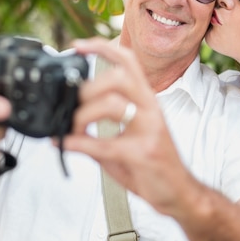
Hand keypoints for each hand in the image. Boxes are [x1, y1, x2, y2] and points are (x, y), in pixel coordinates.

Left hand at [61, 37, 196, 215]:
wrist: (179, 194)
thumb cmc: (150, 165)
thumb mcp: (125, 140)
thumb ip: (97, 130)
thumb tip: (60, 127)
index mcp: (146, 100)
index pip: (128, 61)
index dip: (102, 48)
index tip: (76, 47)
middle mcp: (150, 109)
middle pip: (119, 77)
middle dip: (88, 87)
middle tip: (71, 103)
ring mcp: (150, 130)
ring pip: (113, 103)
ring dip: (83, 114)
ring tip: (72, 126)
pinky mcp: (144, 154)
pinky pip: (105, 143)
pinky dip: (79, 143)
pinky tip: (65, 144)